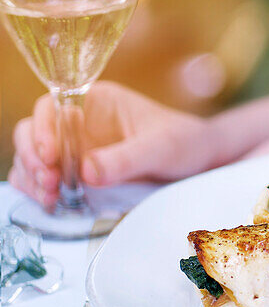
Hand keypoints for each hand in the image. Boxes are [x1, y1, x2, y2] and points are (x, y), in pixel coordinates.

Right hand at [10, 81, 210, 209]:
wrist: (199, 161)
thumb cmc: (184, 142)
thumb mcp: (160, 148)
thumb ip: (126, 158)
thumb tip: (86, 171)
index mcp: (95, 102)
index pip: (51, 107)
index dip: (42, 129)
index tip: (49, 157)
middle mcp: (78, 123)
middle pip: (32, 134)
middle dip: (32, 159)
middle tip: (50, 183)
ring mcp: (74, 149)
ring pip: (32, 160)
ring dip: (32, 179)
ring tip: (51, 198)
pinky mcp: (76, 175)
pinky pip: (44, 181)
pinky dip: (38, 192)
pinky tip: (51, 204)